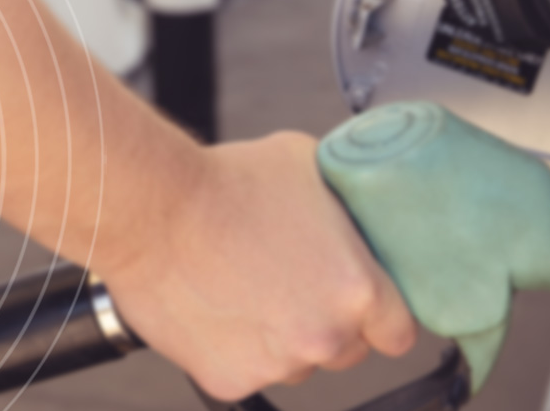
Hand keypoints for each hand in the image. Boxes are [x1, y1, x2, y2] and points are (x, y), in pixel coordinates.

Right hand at [94, 131, 418, 400]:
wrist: (150, 209)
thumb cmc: (225, 182)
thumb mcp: (309, 168)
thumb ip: (344, 205)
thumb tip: (354, 209)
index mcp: (358, 290)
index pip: (399, 331)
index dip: (382, 317)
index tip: (366, 308)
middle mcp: (325, 336)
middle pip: (348, 351)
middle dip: (329, 325)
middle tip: (294, 285)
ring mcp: (276, 365)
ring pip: (296, 364)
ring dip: (282, 340)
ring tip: (248, 291)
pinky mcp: (229, 380)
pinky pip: (246, 372)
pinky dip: (235, 350)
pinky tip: (218, 308)